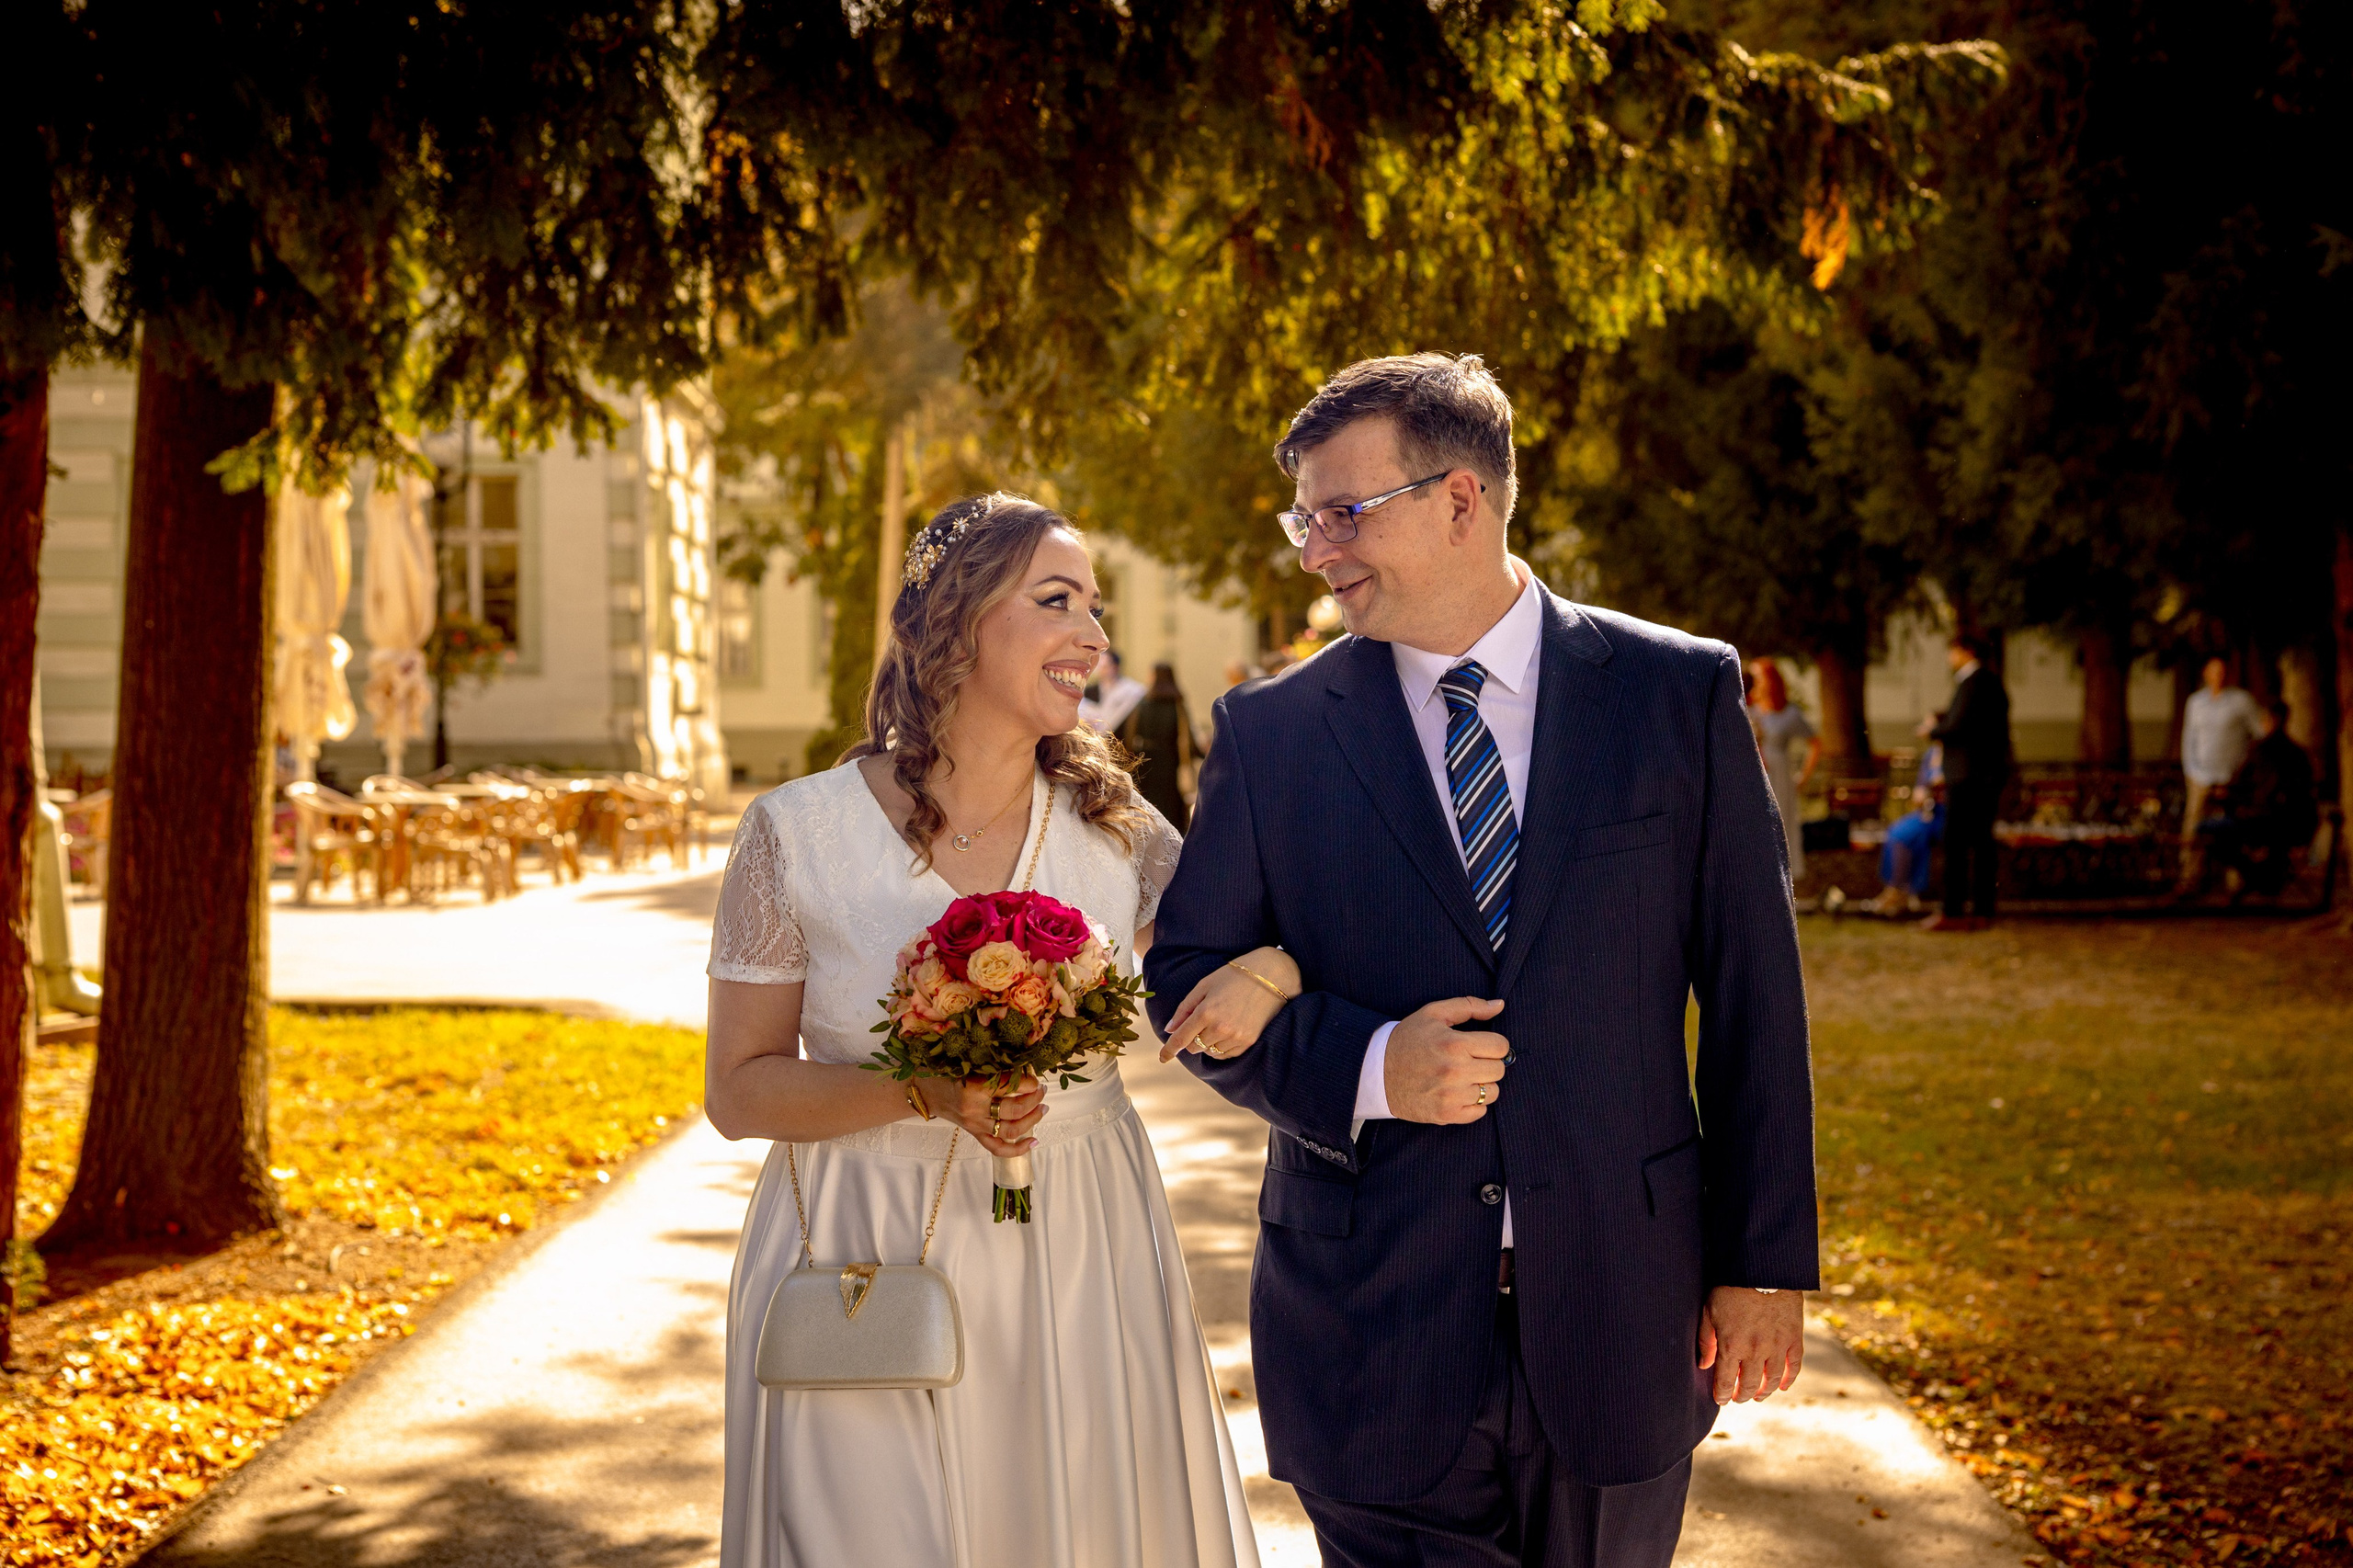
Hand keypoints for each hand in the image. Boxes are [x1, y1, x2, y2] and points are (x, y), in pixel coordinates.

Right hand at [918, 1072, 1044, 1159]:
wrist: (926, 1093)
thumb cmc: (946, 1074)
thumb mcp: (969, 1065)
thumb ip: (993, 1067)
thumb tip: (1024, 1069)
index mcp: (972, 1087)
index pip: (1008, 1086)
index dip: (1027, 1083)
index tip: (1035, 1079)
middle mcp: (975, 1109)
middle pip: (1013, 1111)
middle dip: (1033, 1101)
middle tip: (1041, 1091)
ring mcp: (975, 1125)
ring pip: (1010, 1130)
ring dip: (1031, 1120)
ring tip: (1042, 1109)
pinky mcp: (975, 1134)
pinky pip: (998, 1148)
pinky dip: (1017, 1149)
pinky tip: (1034, 1142)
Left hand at [1160, 947, 1299, 1061]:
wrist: (1271, 976)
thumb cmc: (1233, 976)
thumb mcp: (1204, 985)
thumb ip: (1185, 1009)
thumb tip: (1170, 1029)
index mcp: (1205, 1012)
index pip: (1180, 1039)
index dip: (1169, 1051)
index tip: (1162, 1058)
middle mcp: (1220, 1028)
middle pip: (1194, 1047)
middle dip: (1191, 1038)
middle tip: (1201, 1021)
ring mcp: (1236, 1036)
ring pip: (1210, 1052)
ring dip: (1207, 1042)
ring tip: (1217, 1022)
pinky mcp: (1249, 1041)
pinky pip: (1226, 1054)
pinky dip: (1221, 1047)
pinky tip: (1226, 1031)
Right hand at [1383, 997, 1507, 1123]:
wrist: (1376, 1071)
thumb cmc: (1407, 1039)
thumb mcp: (1434, 1013)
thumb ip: (1469, 1006)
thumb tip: (1499, 1005)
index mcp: (1454, 1044)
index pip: (1501, 1046)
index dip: (1493, 1043)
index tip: (1480, 1045)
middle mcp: (1455, 1071)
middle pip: (1499, 1070)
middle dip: (1488, 1062)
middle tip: (1471, 1060)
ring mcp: (1451, 1096)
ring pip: (1492, 1092)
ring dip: (1482, 1084)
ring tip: (1463, 1077)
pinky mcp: (1445, 1115)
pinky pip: (1480, 1112)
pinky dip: (1473, 1103)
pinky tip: (1457, 1093)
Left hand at [1696, 1287, 1804, 1403]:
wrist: (1763, 1268)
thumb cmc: (1731, 1287)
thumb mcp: (1710, 1311)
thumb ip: (1707, 1340)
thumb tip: (1703, 1365)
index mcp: (1732, 1346)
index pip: (1726, 1382)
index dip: (1723, 1395)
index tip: (1721, 1400)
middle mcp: (1756, 1351)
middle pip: (1750, 1385)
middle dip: (1743, 1396)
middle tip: (1739, 1399)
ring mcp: (1777, 1346)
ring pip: (1772, 1379)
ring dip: (1765, 1392)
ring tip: (1758, 1396)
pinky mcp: (1794, 1338)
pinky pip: (1794, 1365)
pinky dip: (1789, 1379)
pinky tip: (1782, 1386)